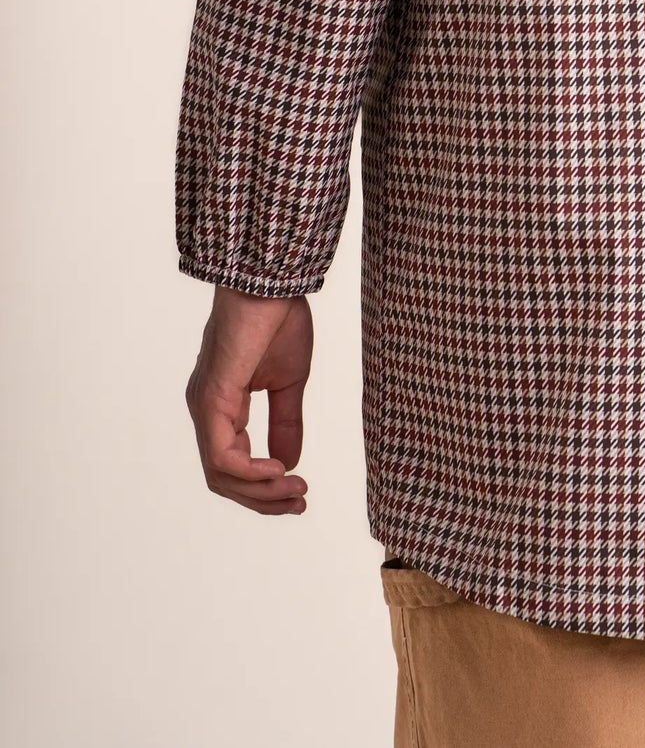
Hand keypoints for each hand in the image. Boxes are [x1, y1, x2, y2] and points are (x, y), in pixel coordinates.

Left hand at [185, 285, 312, 514]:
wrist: (271, 280)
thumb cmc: (277, 317)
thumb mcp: (289, 381)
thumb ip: (286, 422)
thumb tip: (288, 464)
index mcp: (223, 405)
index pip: (233, 465)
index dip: (265, 488)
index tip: (301, 491)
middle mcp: (207, 410)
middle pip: (223, 478)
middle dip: (263, 499)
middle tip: (300, 502)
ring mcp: (205, 405)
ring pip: (221, 473)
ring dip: (260, 491)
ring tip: (295, 488)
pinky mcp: (212, 397)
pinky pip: (222, 454)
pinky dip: (250, 471)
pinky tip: (278, 470)